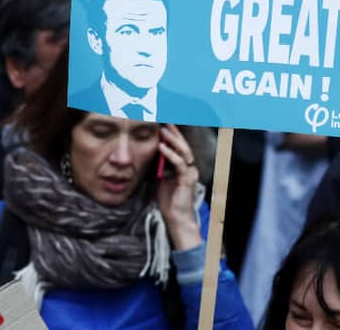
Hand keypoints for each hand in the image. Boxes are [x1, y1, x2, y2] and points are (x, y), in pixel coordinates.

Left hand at [155, 123, 202, 250]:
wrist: (176, 219)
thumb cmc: (168, 201)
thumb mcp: (161, 179)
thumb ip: (159, 167)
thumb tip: (149, 153)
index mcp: (184, 166)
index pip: (179, 146)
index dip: (172, 135)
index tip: (161, 124)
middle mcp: (190, 167)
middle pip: (183, 145)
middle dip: (173, 132)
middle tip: (164, 121)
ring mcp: (190, 172)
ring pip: (183, 151)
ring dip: (172, 139)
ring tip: (163, 130)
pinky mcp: (187, 179)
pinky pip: (179, 163)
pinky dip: (170, 154)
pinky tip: (161, 146)